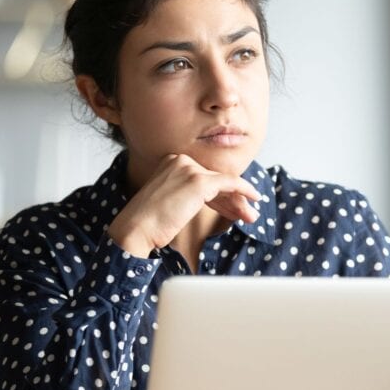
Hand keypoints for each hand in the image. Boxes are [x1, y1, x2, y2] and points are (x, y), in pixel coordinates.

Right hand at [107, 154, 260, 256]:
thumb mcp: (168, 201)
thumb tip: (215, 199)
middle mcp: (180, 160)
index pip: (203, 177)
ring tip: (252, 216)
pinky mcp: (198, 181)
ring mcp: (189, 169)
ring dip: (239, 201)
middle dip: (231, 199)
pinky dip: (245, 190)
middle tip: (246, 214)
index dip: (220, 196)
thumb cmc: (148, 223)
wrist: (136, 229)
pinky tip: (254, 198)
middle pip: (214, 181)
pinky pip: (230, 183)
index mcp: (170, 162)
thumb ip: (187, 195)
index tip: (232, 210)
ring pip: (224, 184)